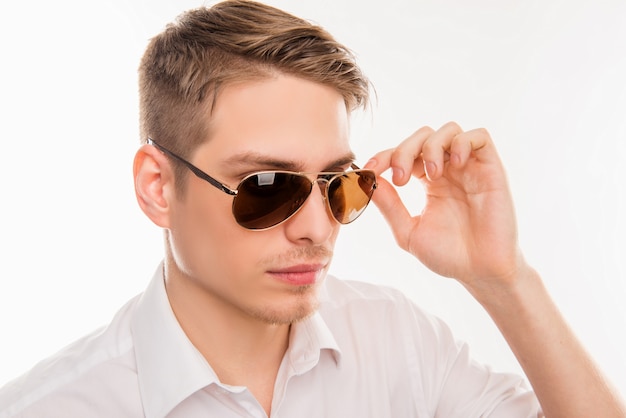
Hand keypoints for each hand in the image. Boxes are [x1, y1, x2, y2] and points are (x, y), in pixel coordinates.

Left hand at [365, 122, 523, 290]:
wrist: (481, 272)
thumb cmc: (448, 255)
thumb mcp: (408, 231)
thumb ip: (389, 205)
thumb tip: (366, 181)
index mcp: (428, 181)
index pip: (403, 153)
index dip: (384, 156)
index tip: (370, 170)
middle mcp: (448, 169)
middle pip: (423, 136)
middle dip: (405, 150)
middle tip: (400, 178)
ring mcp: (470, 167)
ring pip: (448, 130)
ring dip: (432, 147)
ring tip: (431, 176)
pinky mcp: (491, 169)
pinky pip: (479, 136)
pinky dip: (461, 143)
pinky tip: (454, 166)